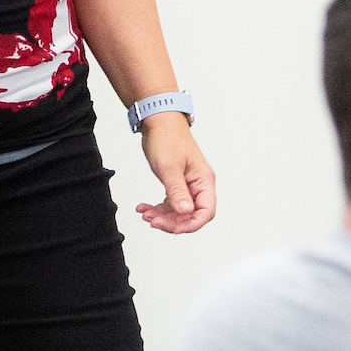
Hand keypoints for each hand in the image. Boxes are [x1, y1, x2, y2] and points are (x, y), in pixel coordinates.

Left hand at [137, 114, 215, 234]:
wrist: (158, 121)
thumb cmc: (167, 138)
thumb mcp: (169, 167)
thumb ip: (177, 191)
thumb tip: (185, 212)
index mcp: (204, 181)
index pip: (206, 212)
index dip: (191, 224)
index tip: (173, 229)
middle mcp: (199, 185)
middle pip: (192, 215)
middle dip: (173, 222)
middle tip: (153, 222)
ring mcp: (188, 185)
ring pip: (179, 211)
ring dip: (162, 216)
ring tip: (145, 215)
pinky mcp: (177, 184)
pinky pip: (170, 203)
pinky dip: (157, 208)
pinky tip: (144, 208)